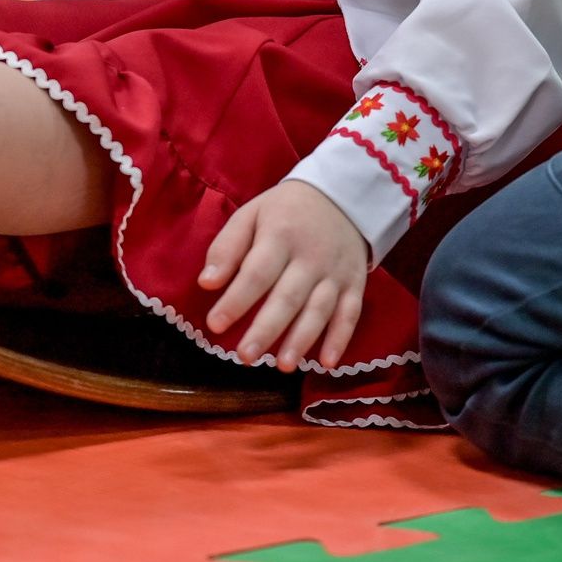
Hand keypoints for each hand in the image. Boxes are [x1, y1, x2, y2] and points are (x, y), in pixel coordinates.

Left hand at [199, 180, 369, 370]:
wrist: (342, 197)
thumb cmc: (286, 212)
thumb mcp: (252, 214)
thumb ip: (227, 247)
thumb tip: (207, 283)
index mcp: (280, 235)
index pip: (257, 272)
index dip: (236, 300)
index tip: (215, 324)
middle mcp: (310, 256)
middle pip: (287, 296)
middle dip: (266, 329)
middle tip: (245, 357)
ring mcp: (336, 272)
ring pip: (319, 309)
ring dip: (302, 339)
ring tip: (282, 365)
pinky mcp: (355, 283)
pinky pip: (350, 313)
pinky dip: (341, 338)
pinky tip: (328, 363)